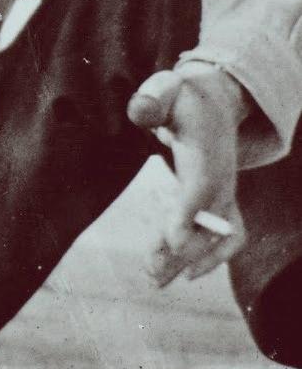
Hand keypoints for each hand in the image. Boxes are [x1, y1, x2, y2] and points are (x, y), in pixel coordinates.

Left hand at [127, 62, 247, 285]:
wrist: (214, 103)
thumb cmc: (182, 98)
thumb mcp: (165, 89)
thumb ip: (153, 99)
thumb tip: (140, 111)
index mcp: (206, 148)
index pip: (202, 185)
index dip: (188, 212)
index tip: (171, 241)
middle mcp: (222, 176)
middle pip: (209, 221)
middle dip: (183, 249)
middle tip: (150, 271)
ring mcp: (226, 192)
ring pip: (218, 236)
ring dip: (190, 260)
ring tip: (156, 279)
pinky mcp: (224, 203)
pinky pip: (228, 238)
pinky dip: (212, 258)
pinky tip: (184, 274)